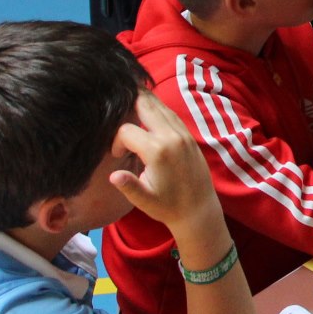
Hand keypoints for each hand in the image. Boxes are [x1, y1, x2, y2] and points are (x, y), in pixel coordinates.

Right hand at [109, 93, 220, 233]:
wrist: (199, 210)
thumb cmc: (168, 207)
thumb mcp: (144, 201)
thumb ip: (129, 185)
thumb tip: (114, 175)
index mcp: (158, 152)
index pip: (126, 131)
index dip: (116, 141)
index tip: (118, 155)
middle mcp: (172, 137)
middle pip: (145, 105)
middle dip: (128, 105)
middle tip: (118, 111)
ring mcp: (183, 134)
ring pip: (160, 106)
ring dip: (143, 104)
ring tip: (129, 105)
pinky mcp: (189, 136)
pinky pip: (172, 114)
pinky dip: (158, 109)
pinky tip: (148, 112)